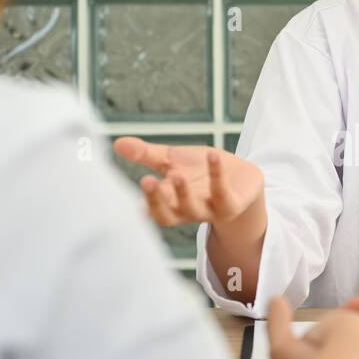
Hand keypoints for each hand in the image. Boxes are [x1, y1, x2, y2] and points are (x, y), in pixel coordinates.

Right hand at [113, 138, 262, 226]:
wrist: (240, 178)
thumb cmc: (201, 171)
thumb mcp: (172, 160)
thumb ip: (146, 155)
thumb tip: (117, 143)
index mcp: (169, 201)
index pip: (150, 208)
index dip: (140, 203)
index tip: (126, 196)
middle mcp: (186, 210)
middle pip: (167, 214)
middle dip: (156, 200)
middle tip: (146, 182)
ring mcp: (209, 210)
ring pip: (193, 209)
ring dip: (183, 193)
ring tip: (176, 174)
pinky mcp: (230, 205)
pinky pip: (222, 192)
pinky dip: (217, 174)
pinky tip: (212, 155)